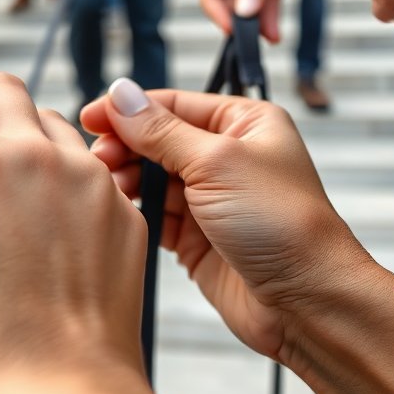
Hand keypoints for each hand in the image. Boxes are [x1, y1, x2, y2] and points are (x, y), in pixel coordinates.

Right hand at [80, 79, 371, 360]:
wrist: (305, 301)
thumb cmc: (281, 224)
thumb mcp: (216, 163)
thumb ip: (160, 130)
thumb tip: (120, 92)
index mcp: (244, 123)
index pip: (172, 104)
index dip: (128, 110)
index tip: (89, 118)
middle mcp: (228, 156)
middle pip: (157, 139)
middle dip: (125, 147)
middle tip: (97, 159)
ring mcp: (212, 198)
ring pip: (152, 178)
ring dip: (127, 179)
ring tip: (110, 186)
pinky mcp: (197, 236)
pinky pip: (155, 214)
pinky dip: (136, 210)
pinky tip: (121, 209)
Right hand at [199, 0, 297, 43]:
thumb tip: (245, 12)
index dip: (219, 16)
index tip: (234, 30)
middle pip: (229, 11)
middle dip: (241, 25)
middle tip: (253, 39)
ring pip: (250, 15)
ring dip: (258, 28)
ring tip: (269, 38)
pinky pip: (268, 11)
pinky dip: (271, 24)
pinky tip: (275, 36)